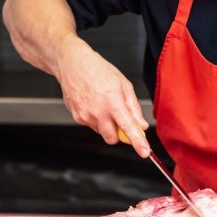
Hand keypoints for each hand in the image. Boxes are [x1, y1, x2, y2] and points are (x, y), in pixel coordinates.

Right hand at [56, 37, 149, 156]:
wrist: (72, 63)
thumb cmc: (98, 70)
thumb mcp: (123, 83)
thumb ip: (133, 107)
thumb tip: (141, 124)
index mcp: (112, 102)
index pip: (128, 128)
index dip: (138, 142)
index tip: (144, 152)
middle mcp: (98, 112)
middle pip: (113, 138)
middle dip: (119, 134)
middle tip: (120, 119)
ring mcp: (85, 116)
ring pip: (102, 132)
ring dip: (106, 125)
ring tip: (103, 104)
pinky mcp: (77, 117)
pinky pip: (91, 125)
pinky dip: (96, 119)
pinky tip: (93, 103)